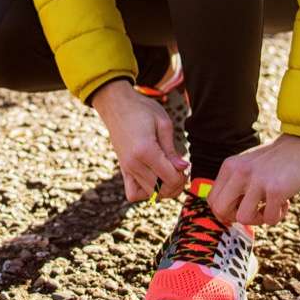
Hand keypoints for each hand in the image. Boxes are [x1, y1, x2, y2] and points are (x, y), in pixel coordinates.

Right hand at [90, 80, 188, 202]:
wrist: (116, 105)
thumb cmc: (141, 109)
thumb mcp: (163, 123)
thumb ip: (172, 149)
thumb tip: (182, 168)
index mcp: (145, 151)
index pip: (170, 179)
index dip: (182, 176)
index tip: (184, 164)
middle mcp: (133, 164)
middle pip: (161, 191)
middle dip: (175, 185)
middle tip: (178, 169)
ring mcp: (126, 168)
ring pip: (148, 194)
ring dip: (163, 190)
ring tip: (168, 174)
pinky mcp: (123, 169)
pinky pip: (133, 193)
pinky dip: (145, 192)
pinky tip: (153, 179)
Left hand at [207, 135, 299, 225]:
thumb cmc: (276, 159)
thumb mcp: (247, 165)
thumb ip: (235, 183)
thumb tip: (226, 213)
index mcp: (230, 167)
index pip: (212, 200)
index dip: (225, 212)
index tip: (241, 210)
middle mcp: (239, 173)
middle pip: (220, 210)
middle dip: (236, 218)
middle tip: (253, 211)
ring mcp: (257, 181)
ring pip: (243, 218)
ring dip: (258, 219)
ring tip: (270, 207)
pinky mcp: (276, 189)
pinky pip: (269, 219)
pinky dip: (278, 216)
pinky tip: (285, 202)